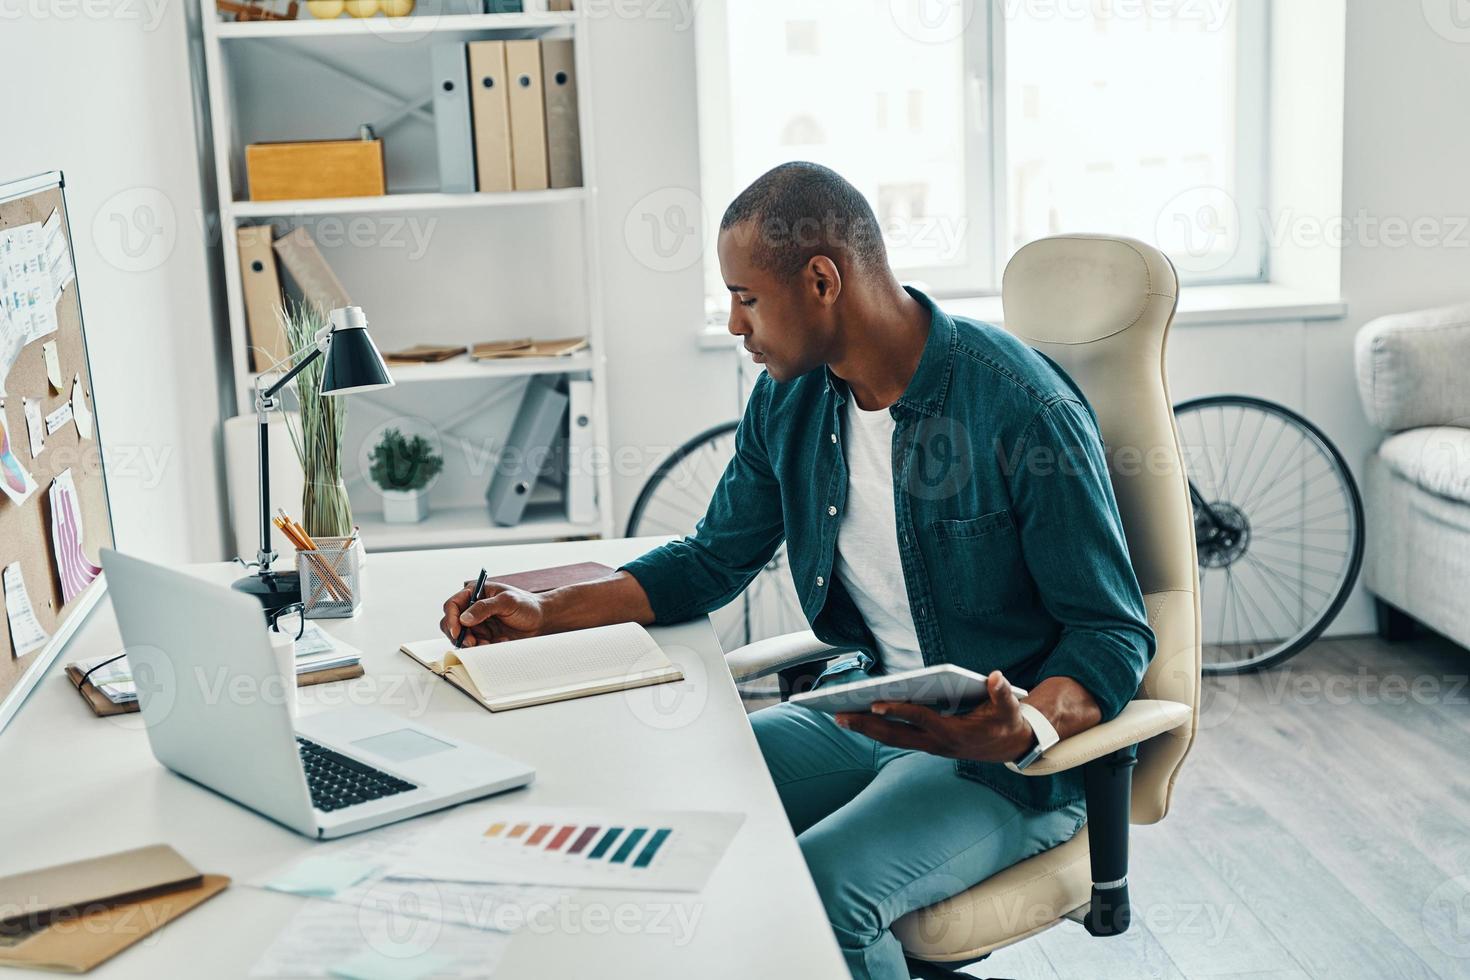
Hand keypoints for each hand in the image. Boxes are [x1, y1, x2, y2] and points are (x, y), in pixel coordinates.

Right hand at [438, 582, 547, 646]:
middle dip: (459, 635)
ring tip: (490, 643)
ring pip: (462, 637)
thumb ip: (484, 608)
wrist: (541, 620)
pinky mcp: (484, 636)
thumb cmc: (526, 605)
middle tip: (473, 642)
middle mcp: (472, 608)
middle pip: (452, 623)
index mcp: (475, 593)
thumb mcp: (507, 601)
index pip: (452, 605)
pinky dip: (484, 647)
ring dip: (473, 643)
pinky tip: (501, 642)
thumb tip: (464, 619)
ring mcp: (478, 623)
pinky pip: (475, 645)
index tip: (458, 632)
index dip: (451, 619)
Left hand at [834, 670, 1035, 762]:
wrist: (1010, 747)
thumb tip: (995, 677)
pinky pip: (896, 737)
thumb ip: (1002, 692)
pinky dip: (877, 730)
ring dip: (866, 729)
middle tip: (839, 716)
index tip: (876, 704)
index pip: (919, 719)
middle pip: (895, 735)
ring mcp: (928, 745)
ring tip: (840, 717)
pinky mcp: (925, 743)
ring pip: (892, 739)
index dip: (898, 711)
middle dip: (867, 726)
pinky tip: (860, 719)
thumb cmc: (1006, 722)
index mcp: (952, 732)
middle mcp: (935, 742)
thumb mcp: (1009, 707)